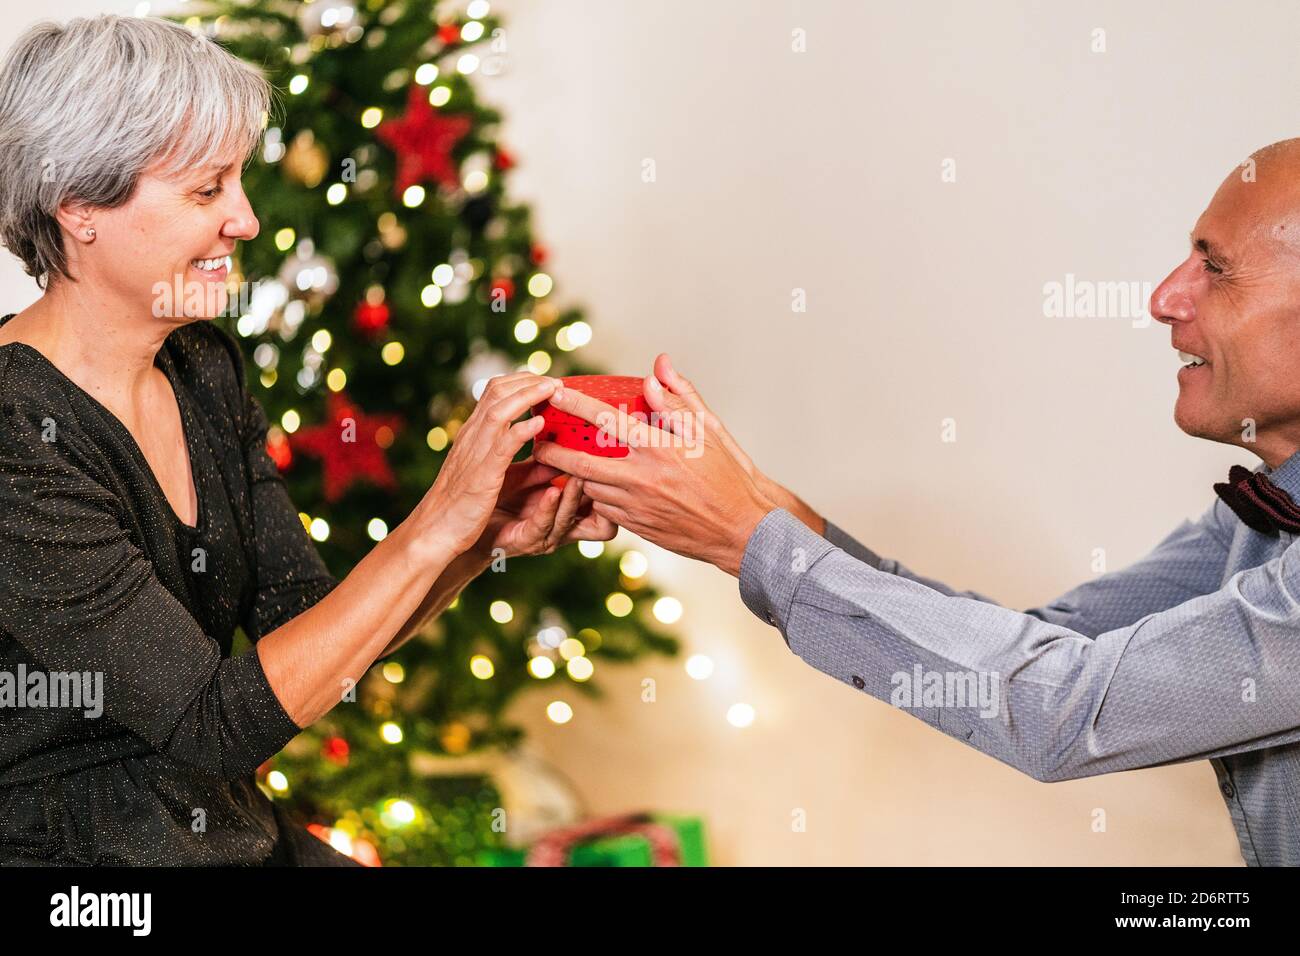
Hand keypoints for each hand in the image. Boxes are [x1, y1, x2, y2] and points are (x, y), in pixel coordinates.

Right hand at [415, 372, 559, 557]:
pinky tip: (540, 424)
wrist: (434, 531)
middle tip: (556, 381)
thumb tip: (549, 448)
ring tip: (554, 390)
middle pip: (498, 390)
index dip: (523, 381)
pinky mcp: (482, 474)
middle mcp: (472, 435)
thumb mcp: (489, 473)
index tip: (548, 382)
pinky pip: (502, 444)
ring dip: (529, 395)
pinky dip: (521, 430)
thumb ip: (513, 457)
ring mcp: (475, 452)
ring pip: (499, 409)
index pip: (495, 391)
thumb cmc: (463, 506)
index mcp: (473, 433)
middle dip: (529, 380)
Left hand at [473, 458, 618, 559]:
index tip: (611, 457)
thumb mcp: (523, 478)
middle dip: (596, 487)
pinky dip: (549, 507)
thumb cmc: (493, 502)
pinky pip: (542, 525)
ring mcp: (544, 535)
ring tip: (580, 476)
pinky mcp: (526, 541)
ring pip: (567, 516)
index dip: (607, 484)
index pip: (596, 501)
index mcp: (561, 509)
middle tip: (602, 463)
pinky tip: (553, 491)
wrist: (462, 529)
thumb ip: (543, 462)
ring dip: (575, 496)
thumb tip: (560, 431)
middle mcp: (558, 524)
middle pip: (589, 511)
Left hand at [532, 373, 775, 576]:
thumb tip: (658, 367)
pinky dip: (598, 496)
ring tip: (568, 463)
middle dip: (553, 452)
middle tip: (537, 442)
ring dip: (578, 475)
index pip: (606, 419)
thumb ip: (678, 397)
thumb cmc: (730, 475)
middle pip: (581, 463)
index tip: (553, 392)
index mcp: (660, 448)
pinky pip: (604, 509)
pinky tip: (601, 487)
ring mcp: (638, 506)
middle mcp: (643, 478)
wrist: (742, 528)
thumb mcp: (709, 429)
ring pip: (591, 488)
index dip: (575, 404)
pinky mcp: (638, 527)